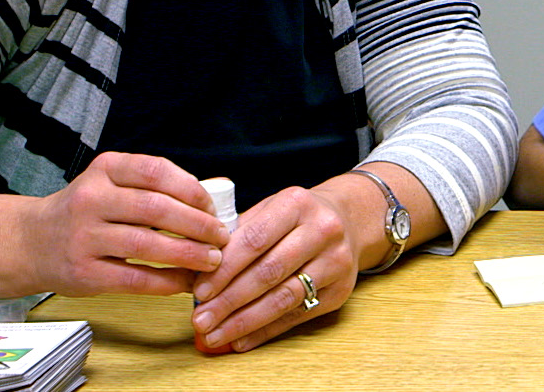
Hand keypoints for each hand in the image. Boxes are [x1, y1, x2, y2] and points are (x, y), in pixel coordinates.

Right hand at [27, 151, 228, 296]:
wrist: (30, 242)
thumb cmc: (85, 210)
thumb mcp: (110, 182)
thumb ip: (149, 187)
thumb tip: (208, 206)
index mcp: (105, 169)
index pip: (156, 171)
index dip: (191, 189)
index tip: (212, 206)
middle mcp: (91, 199)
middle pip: (156, 209)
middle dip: (197, 224)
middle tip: (221, 237)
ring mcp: (84, 237)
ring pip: (147, 245)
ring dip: (187, 254)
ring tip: (212, 260)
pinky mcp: (83, 273)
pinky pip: (134, 279)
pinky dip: (166, 281)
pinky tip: (185, 281)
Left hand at [190, 184, 361, 351]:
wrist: (348, 220)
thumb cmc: (296, 218)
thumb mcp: (269, 209)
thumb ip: (236, 235)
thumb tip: (195, 272)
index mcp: (297, 203)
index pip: (255, 239)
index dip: (225, 268)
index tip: (200, 291)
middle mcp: (322, 230)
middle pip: (269, 272)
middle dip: (229, 300)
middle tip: (201, 320)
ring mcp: (335, 260)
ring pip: (284, 297)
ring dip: (245, 321)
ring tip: (216, 335)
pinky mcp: (341, 290)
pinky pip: (298, 315)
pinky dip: (266, 331)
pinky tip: (242, 340)